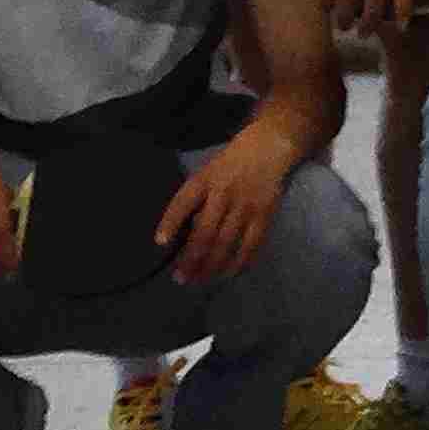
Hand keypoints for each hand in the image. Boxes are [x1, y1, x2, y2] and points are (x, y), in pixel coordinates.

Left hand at [159, 128, 293, 284]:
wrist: (269, 148)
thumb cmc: (230, 163)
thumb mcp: (207, 172)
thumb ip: (196, 199)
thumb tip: (184, 234)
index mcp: (205, 180)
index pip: (183, 202)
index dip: (171, 222)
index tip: (160, 242)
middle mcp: (223, 194)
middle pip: (205, 232)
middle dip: (191, 258)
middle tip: (181, 278)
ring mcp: (245, 207)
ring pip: (226, 243)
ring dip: (211, 266)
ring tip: (200, 280)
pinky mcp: (264, 215)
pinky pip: (250, 245)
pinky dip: (239, 263)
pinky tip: (228, 274)